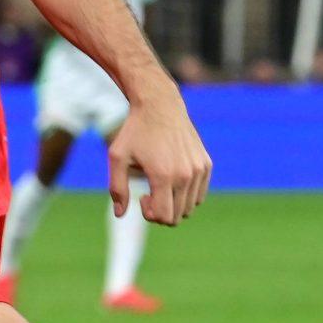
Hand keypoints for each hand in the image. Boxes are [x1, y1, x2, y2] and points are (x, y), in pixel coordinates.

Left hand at [109, 88, 211, 224]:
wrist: (160, 106)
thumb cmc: (135, 131)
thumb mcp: (117, 158)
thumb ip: (117, 188)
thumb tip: (120, 214)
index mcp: (163, 176)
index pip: (164, 216)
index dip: (150, 215)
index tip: (142, 197)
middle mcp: (185, 175)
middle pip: (178, 216)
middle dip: (161, 212)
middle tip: (149, 194)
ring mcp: (198, 170)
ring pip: (190, 206)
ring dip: (175, 204)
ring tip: (161, 187)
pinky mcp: (206, 164)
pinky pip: (199, 193)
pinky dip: (187, 194)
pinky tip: (174, 179)